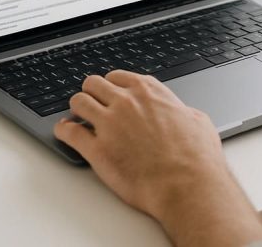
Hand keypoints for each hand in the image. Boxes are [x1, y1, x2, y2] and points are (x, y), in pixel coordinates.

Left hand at [53, 71, 261, 245]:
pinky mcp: (97, 149)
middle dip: (91, 93)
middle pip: (93, 84)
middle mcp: (126, 101)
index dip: (112, 86)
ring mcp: (109, 124)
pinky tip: (64, 132)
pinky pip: (69, 132)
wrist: (187, 185)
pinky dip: (63, 131)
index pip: (118, 77)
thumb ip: (182, 111)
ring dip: (77, 108)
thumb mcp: (198, 120)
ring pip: (78, 102)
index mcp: (148, 91)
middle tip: (91, 103)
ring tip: (77, 117)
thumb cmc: (197, 157)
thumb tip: (183, 114)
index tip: (110, 93)